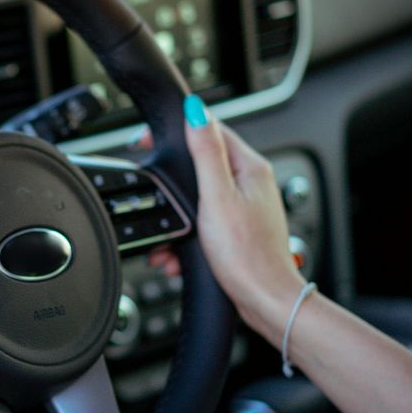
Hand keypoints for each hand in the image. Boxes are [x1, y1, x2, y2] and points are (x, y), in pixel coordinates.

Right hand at [152, 98, 306, 342]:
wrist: (264, 300)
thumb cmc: (246, 255)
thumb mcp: (217, 197)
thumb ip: (206, 152)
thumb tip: (196, 111)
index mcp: (250, 167)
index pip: (209, 131)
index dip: (175, 132)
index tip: (147, 141)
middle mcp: (251, 183)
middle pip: (200, 167)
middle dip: (172, 188)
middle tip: (154, 199)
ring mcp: (246, 208)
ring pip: (198, 200)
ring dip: (177, 220)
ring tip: (166, 242)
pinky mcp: (238, 231)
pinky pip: (204, 224)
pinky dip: (186, 238)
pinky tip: (177, 256)